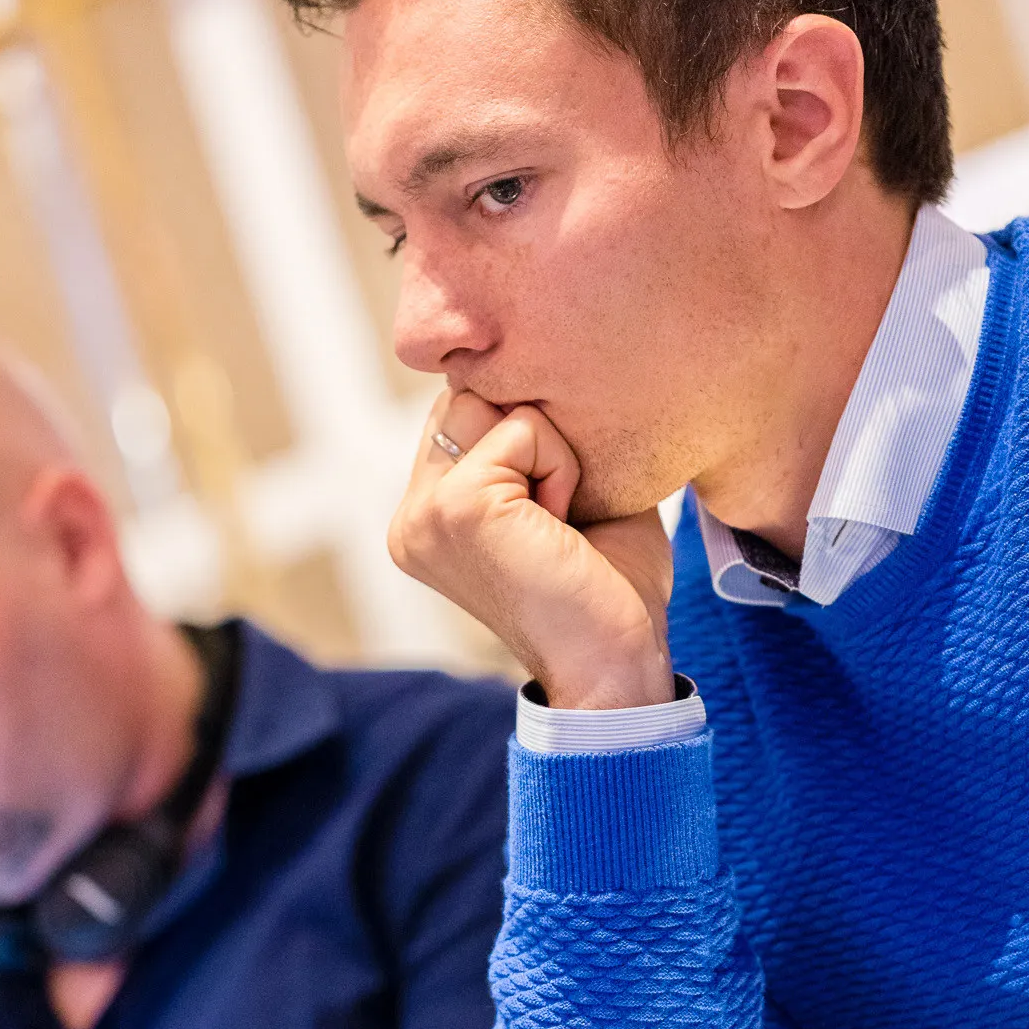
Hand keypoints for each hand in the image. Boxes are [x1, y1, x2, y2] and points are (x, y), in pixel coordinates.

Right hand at [390, 390, 675, 708]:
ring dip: (549, 446)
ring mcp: (423, 512)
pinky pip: (521, 427)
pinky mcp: (454, 507)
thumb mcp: (568, 495)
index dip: (524, 428)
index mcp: (428, 517)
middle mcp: (411, 516)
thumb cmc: (609, 591)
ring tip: (563, 514)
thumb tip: (550, 363)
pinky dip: (562, 465)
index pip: (462, 413)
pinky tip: (564, 522)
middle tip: (563, 509)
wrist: (617, 665)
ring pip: (487, 400)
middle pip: (466, 395)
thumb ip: (541, 437)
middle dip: (531, 431)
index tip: (560, 498)